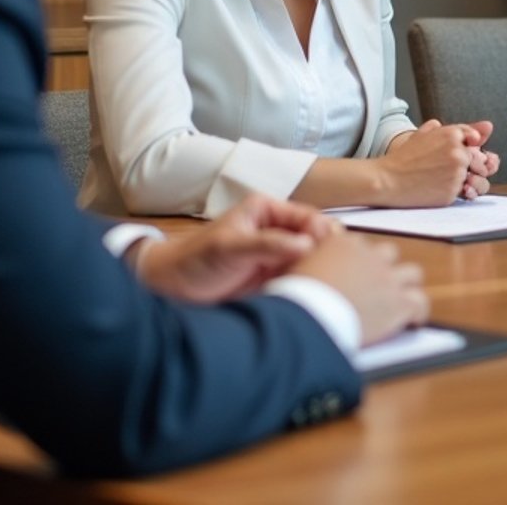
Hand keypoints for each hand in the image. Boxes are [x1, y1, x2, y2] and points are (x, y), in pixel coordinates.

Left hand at [134, 194, 336, 302]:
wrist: (170, 288)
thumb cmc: (195, 260)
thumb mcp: (230, 247)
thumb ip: (268, 244)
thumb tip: (308, 244)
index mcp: (267, 210)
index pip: (307, 217)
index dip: (322, 232)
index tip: (332, 250)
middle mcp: (277, 230)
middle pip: (314, 238)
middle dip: (326, 253)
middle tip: (335, 272)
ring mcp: (277, 255)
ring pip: (310, 260)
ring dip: (318, 271)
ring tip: (327, 287)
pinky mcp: (274, 278)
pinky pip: (299, 279)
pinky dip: (307, 285)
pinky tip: (314, 296)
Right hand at [287, 231, 430, 345]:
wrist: (306, 317)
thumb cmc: (293, 297)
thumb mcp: (290, 270)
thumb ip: (305, 261)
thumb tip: (303, 263)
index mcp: (341, 243)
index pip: (359, 245)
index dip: (358, 262)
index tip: (354, 275)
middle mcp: (368, 255)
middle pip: (388, 254)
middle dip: (384, 269)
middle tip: (376, 288)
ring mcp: (387, 278)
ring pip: (411, 273)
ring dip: (405, 286)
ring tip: (397, 302)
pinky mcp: (399, 303)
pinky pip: (420, 303)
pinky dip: (418, 312)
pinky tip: (413, 322)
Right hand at [376, 120, 493, 205]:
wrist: (387, 180)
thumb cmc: (403, 158)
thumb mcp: (423, 135)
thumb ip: (446, 129)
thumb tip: (477, 127)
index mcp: (451, 135)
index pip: (475, 137)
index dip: (471, 145)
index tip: (464, 150)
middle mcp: (458, 153)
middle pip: (480, 160)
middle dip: (470, 164)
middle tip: (448, 168)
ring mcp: (457, 174)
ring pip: (475, 178)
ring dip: (465, 179)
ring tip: (443, 179)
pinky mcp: (453, 192)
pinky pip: (463, 192)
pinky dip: (453, 191)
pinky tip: (436, 188)